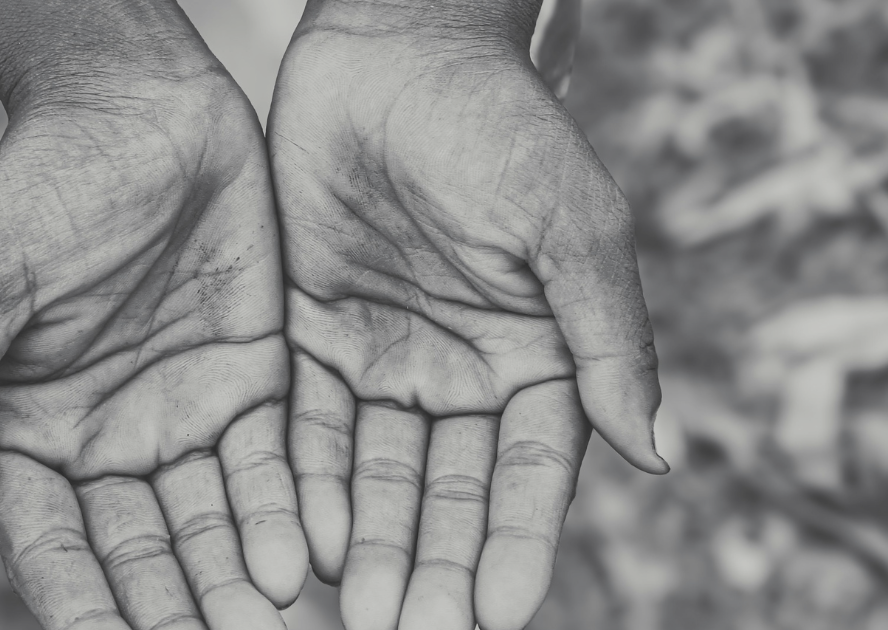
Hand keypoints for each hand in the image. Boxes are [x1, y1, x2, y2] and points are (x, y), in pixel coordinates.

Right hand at [0, 30, 306, 629]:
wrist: (137, 104)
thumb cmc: (36, 185)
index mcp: (28, 435)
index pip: (51, 547)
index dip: (80, 607)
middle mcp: (109, 440)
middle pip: (141, 552)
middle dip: (174, 608)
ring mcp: (184, 414)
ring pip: (211, 520)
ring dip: (235, 578)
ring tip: (264, 622)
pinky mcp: (253, 380)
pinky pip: (271, 461)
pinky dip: (284, 511)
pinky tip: (304, 559)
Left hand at [269, 3, 665, 629]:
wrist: (391, 52)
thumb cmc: (497, 126)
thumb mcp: (567, 227)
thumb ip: (607, 338)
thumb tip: (660, 454)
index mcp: (537, 354)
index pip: (529, 471)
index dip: (515, 541)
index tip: (498, 612)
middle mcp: (460, 370)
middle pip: (448, 490)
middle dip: (434, 562)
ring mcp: (384, 357)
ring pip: (379, 472)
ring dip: (371, 541)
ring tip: (361, 609)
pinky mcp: (314, 335)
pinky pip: (310, 425)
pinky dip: (310, 482)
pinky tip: (306, 538)